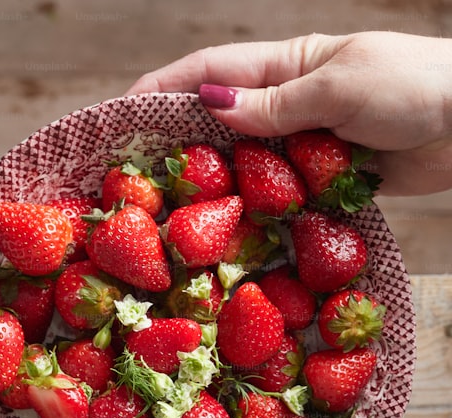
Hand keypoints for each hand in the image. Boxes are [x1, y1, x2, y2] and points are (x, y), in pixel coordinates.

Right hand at [125, 32, 451, 195]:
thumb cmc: (415, 85)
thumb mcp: (338, 86)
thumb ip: (275, 104)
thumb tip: (211, 106)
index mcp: (286, 65)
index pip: (208, 73)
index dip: (160, 90)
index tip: (120, 116)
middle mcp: (287, 104)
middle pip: (216, 124)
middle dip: (175, 146)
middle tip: (134, 178)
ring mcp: (304, 144)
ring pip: (243, 166)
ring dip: (213, 188)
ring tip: (171, 215)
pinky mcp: (324, 180)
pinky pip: (279, 197)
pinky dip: (256, 213)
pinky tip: (229, 234)